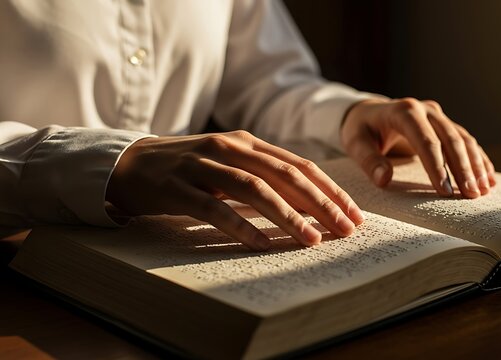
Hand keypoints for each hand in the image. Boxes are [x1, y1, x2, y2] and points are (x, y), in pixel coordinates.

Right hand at [106, 131, 363, 249]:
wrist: (130, 164)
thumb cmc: (190, 169)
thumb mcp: (231, 165)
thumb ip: (266, 177)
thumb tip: (311, 204)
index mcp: (248, 142)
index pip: (299, 166)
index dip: (330, 190)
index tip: (354, 215)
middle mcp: (229, 148)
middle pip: (284, 175)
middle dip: (320, 204)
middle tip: (344, 230)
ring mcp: (202, 165)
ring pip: (253, 189)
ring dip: (286, 216)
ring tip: (311, 240)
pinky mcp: (178, 187)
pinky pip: (214, 208)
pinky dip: (240, 225)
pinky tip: (261, 244)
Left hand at [341, 98, 495, 197]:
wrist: (368, 112)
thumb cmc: (361, 129)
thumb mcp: (356, 143)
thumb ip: (369, 161)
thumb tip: (384, 180)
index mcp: (404, 111)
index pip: (426, 141)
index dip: (437, 167)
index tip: (444, 191)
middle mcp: (426, 110)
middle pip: (450, 140)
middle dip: (462, 169)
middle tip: (470, 195)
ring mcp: (438, 115)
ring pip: (463, 139)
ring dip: (475, 165)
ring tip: (483, 190)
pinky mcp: (445, 124)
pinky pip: (466, 140)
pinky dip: (478, 159)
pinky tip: (488, 177)